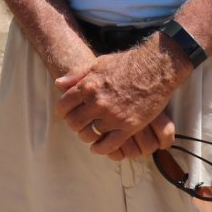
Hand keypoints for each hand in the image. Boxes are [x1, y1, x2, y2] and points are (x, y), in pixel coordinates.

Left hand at [54, 42, 184, 155]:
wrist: (154, 68)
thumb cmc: (125, 64)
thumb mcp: (96, 63)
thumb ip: (76, 74)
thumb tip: (58, 83)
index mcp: (87, 87)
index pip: (64, 106)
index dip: (63, 111)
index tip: (66, 113)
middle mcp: (98, 103)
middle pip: (74, 122)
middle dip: (74, 124)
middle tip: (79, 124)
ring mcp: (113, 116)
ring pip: (90, 134)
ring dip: (87, 134)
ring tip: (89, 132)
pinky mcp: (129, 126)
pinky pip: (109, 144)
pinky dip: (101, 148)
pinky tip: (97, 147)